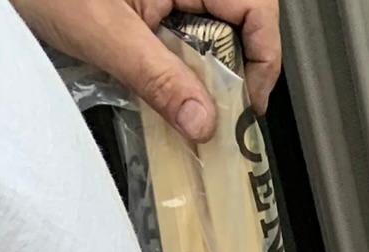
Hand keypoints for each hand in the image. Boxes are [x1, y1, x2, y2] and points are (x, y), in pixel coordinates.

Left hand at [12, 0, 281, 137]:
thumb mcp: (104, 33)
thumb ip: (159, 80)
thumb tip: (205, 123)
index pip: (257, 9)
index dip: (264, 60)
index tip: (248, 105)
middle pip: (238, 25)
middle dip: (232, 75)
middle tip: (216, 117)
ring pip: (211, 36)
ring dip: (204, 78)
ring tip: (189, 108)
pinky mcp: (151, 4)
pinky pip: (182, 38)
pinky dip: (180, 71)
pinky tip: (168, 93)